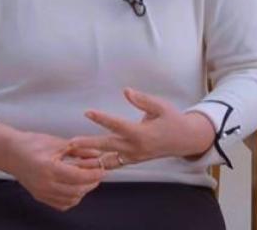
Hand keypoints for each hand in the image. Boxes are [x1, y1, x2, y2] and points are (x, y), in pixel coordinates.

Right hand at [0, 119, 104, 211]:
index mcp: (48, 168)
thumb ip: (79, 150)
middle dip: (91, 182)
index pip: (78, 177)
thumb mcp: (57, 143)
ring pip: (71, 199)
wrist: (11, 153)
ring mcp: (41, 192)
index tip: (103, 169)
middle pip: (76, 190)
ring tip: (89, 178)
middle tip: (99, 172)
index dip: (93, 174)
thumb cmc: (31, 144)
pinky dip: (73, 197)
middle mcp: (44, 184)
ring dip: (83, 190)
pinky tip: (76, 187)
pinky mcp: (40, 196)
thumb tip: (97, 154)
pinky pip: (62, 204)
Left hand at [68, 88, 215, 164]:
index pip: (118, 125)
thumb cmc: (172, 119)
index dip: (102, 118)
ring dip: (90, 160)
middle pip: (108, 146)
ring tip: (73, 159)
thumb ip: (143, 100)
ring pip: (108, 160)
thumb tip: (126, 91)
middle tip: (71, 142)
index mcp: (142, 133)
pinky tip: (85, 164)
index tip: (87, 112)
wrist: (184, 140)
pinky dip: (99, 165)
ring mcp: (134, 157)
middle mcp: (136, 147)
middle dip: (89, 144)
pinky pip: (113, 164)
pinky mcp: (132, 161)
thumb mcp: (162, 106)